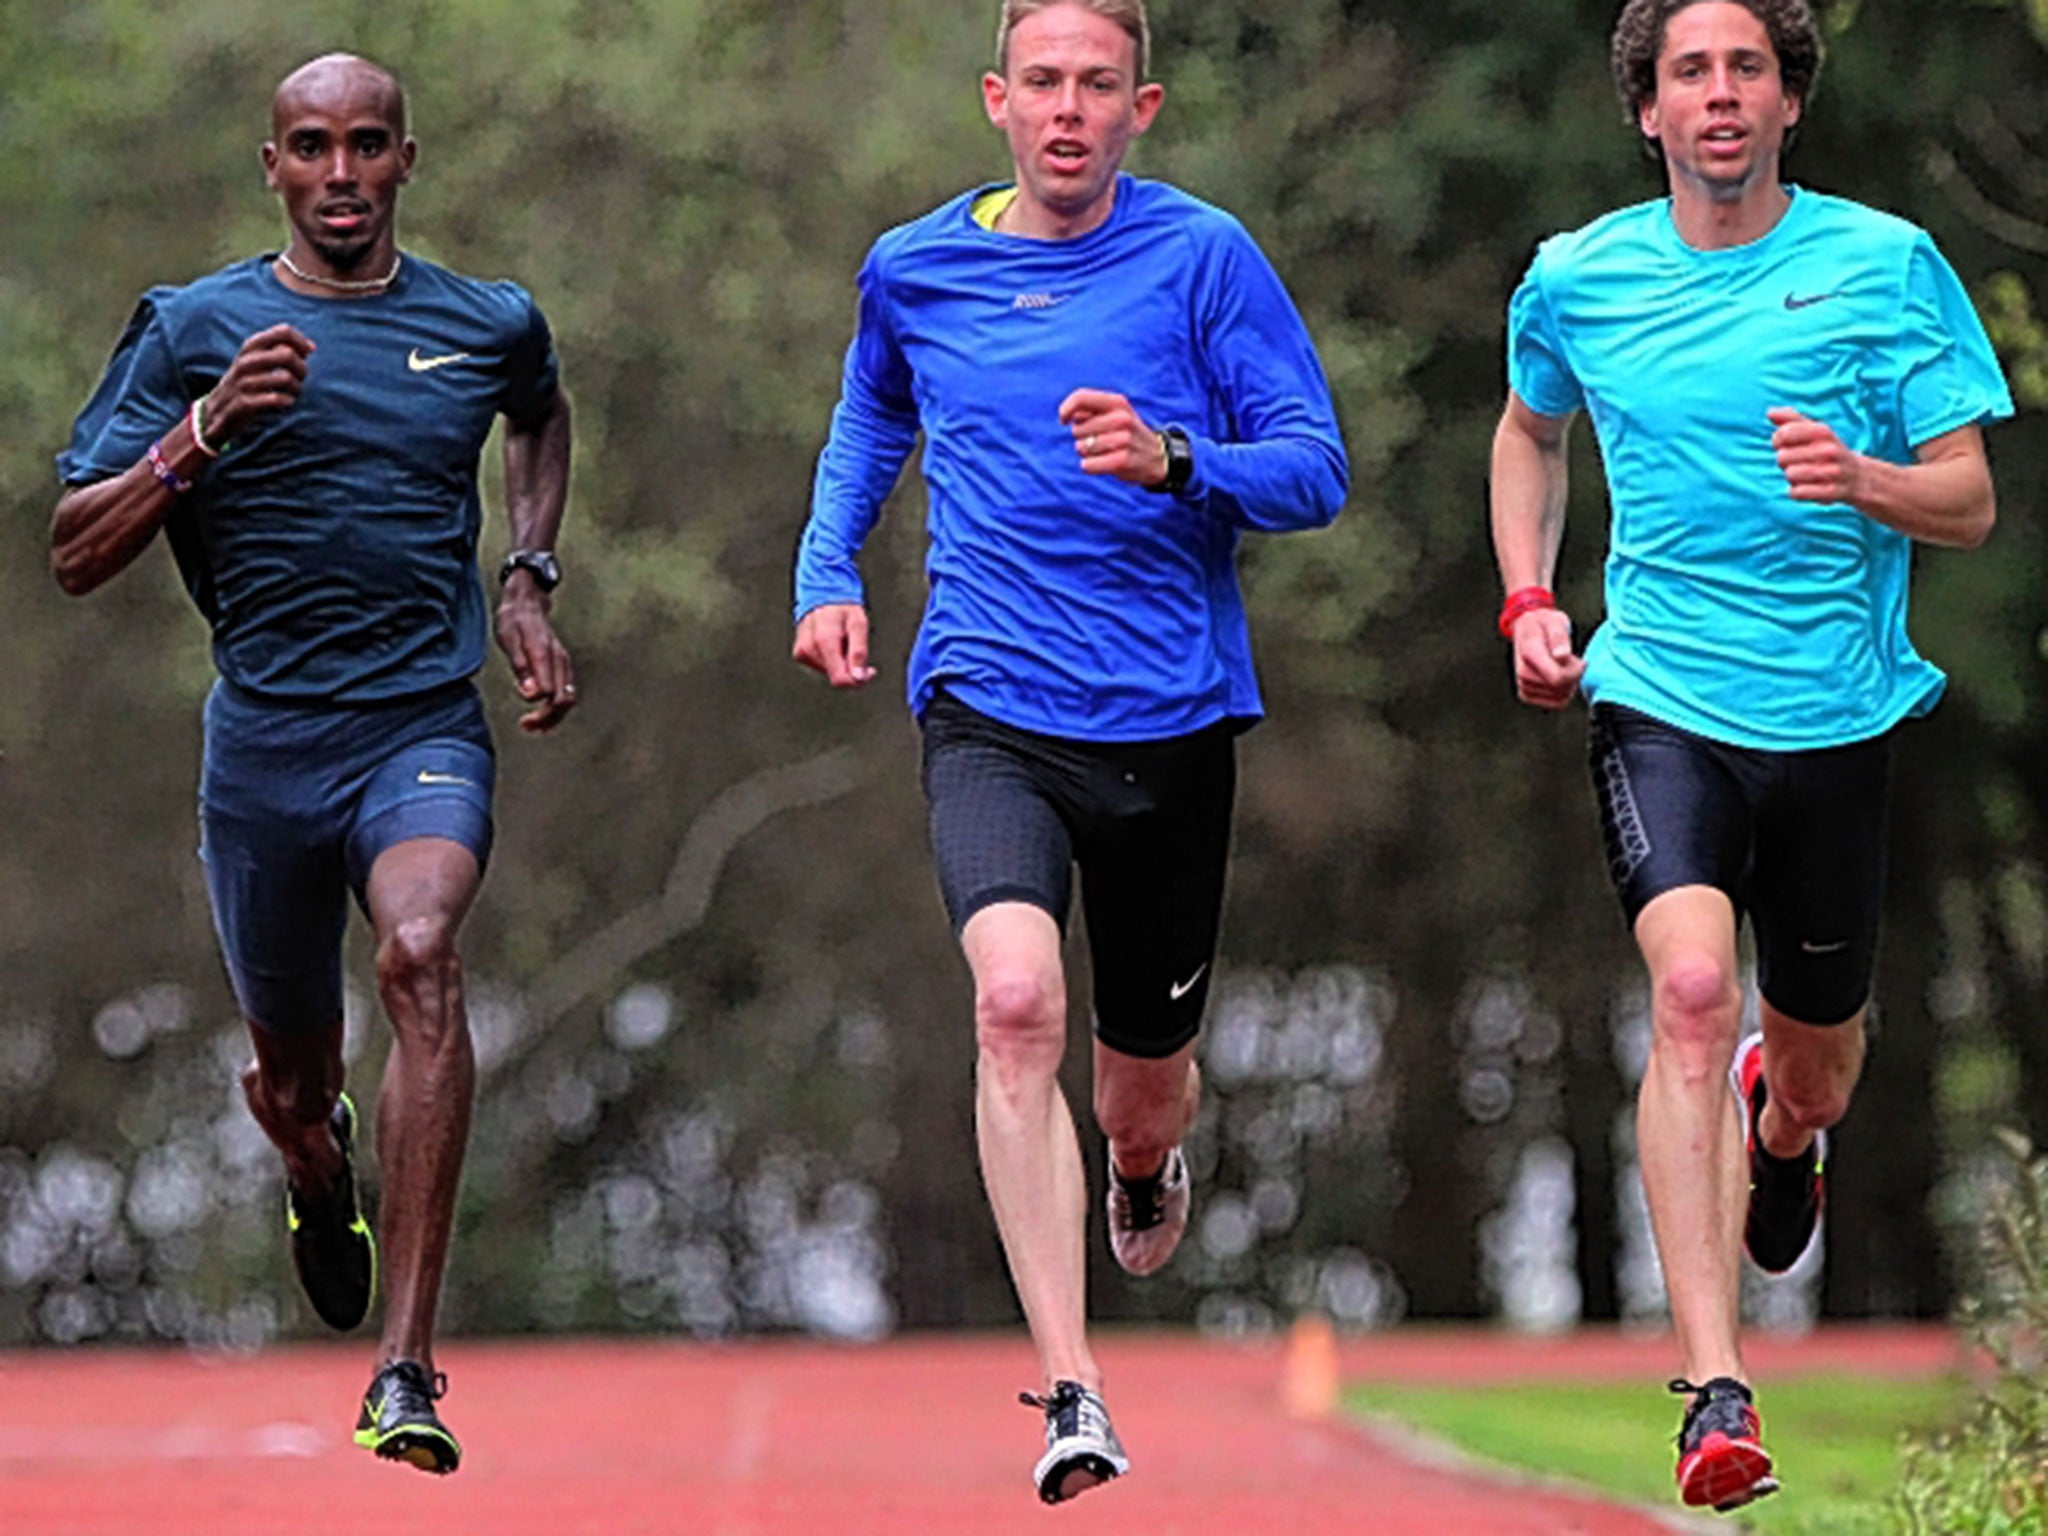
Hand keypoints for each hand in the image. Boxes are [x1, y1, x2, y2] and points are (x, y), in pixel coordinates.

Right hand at [204, 324, 314, 441]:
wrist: (216, 411)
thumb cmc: (246, 383)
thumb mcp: (258, 361)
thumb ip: (281, 350)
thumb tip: (312, 346)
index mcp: (250, 347)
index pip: (283, 331)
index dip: (301, 343)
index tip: (305, 355)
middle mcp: (245, 361)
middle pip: (287, 354)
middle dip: (301, 369)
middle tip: (300, 379)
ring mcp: (242, 382)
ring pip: (285, 378)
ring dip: (296, 388)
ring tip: (293, 393)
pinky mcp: (243, 403)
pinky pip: (275, 399)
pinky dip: (287, 401)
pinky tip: (286, 402)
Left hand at [494, 581, 576, 732]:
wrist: (526, 603)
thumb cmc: (514, 621)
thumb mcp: (509, 639)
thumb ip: (520, 667)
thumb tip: (530, 694)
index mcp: (545, 655)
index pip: (549, 691)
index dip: (537, 706)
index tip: (522, 713)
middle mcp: (559, 661)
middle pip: (563, 700)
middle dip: (547, 718)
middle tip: (527, 726)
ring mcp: (564, 664)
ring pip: (568, 698)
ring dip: (553, 717)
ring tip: (534, 727)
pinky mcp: (563, 667)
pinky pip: (566, 692)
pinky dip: (556, 708)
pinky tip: (543, 715)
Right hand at [793, 603, 875, 686]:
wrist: (822, 594)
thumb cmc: (842, 608)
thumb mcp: (858, 624)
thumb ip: (859, 651)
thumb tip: (858, 677)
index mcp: (825, 641)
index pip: (840, 678)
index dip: (857, 680)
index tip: (868, 671)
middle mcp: (810, 648)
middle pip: (836, 676)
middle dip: (850, 668)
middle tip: (856, 649)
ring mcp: (803, 652)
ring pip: (829, 673)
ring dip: (840, 662)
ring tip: (842, 641)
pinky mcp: (800, 654)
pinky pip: (820, 667)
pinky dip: (830, 659)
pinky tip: (832, 644)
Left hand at [1058, 388, 1167, 486]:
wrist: (1158, 458)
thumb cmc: (1128, 434)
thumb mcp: (1115, 413)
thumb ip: (1090, 409)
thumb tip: (1067, 415)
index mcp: (1118, 403)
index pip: (1081, 398)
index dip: (1066, 409)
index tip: (1063, 420)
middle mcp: (1121, 419)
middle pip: (1077, 428)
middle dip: (1081, 437)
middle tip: (1099, 440)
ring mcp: (1123, 440)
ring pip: (1081, 447)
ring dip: (1086, 453)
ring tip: (1103, 452)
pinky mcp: (1122, 461)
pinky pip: (1088, 465)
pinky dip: (1089, 466)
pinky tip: (1101, 464)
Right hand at [1510, 606, 1584, 710]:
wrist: (1527, 627)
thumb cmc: (1543, 624)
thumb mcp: (1554, 621)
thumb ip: (1558, 637)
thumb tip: (1562, 655)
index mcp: (1529, 654)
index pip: (1557, 678)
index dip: (1576, 672)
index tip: (1582, 661)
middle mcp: (1523, 673)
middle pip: (1561, 689)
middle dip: (1573, 676)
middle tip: (1572, 660)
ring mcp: (1524, 685)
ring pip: (1560, 698)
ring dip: (1570, 685)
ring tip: (1564, 667)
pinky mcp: (1526, 694)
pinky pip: (1556, 703)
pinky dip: (1564, 693)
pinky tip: (1561, 677)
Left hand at [1769, 407, 1864, 505]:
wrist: (1857, 476)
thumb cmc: (1827, 450)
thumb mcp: (1813, 430)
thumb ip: (1790, 419)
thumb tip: (1770, 412)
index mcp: (1823, 432)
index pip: (1784, 433)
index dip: (1777, 440)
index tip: (1783, 443)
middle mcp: (1830, 450)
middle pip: (1782, 457)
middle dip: (1784, 461)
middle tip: (1797, 461)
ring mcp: (1833, 471)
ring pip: (1790, 475)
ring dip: (1791, 477)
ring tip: (1803, 474)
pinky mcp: (1832, 492)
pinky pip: (1798, 492)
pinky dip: (1797, 492)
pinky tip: (1807, 487)